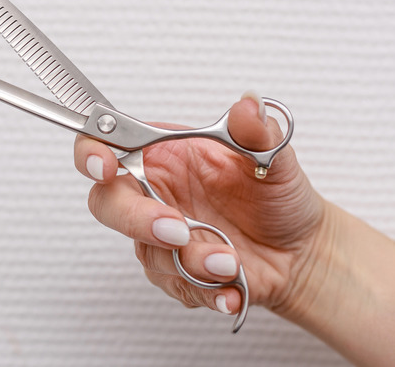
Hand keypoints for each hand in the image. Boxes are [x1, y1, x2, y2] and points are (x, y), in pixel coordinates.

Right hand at [73, 91, 327, 314]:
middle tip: (178, 230)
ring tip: (230, 261)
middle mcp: (155, 194)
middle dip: (137, 219)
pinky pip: (175, 286)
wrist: (302, 250)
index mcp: (166, 156)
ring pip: (148, 252)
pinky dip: (205, 290)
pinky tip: (231, 288)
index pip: (107, 145)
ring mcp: (161, 237)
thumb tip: (248, 105)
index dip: (92, 153)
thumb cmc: (278, 198)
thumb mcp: (274, 158)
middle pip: (108, 204)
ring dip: (190, 262)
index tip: (105, 166)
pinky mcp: (176, 274)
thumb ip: (257, 132)